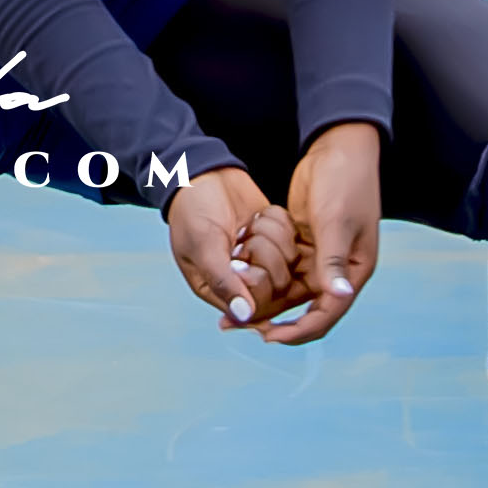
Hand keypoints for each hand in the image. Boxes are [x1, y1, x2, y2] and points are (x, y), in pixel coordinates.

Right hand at [167, 164, 298, 331]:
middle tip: (244, 238)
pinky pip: (295, 239)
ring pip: (290, 261)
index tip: (242, 256)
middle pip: (278, 286)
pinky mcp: (276, 237)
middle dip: (266, 255)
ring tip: (250, 224)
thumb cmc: (192, 210)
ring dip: (272, 236)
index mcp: (220, 290)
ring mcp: (263, 258)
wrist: (202, 173)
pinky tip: (259, 215)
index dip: (258, 282)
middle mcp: (244, 279)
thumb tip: (244, 315)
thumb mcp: (203, 246)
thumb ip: (223, 281)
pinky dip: (280, 222)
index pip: (256, 307)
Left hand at [257, 122, 381, 344]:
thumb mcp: (335, 220)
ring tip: (231, 309)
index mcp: (354, 270)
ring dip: (264, 299)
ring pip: (289, 289)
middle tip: (236, 325)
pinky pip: (282, 268)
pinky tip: (239, 280)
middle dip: (273, 319)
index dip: (298, 330)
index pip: (327, 314)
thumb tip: (340, 295)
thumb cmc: (345, 182)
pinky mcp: (305, 241)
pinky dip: (264, 276)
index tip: (268, 336)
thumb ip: (333, 258)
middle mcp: (338, 269)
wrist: (339, 146)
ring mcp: (320, 255)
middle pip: (304, 308)